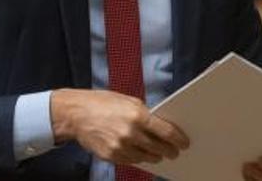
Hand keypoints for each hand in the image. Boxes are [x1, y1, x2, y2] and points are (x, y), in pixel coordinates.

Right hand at [51, 89, 188, 166]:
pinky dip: (138, 157)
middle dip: (169, 151)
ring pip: (147, 157)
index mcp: (138, 115)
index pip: (167, 132)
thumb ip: (145, 113)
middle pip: (159, 148)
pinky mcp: (112, 156)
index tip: (185, 143)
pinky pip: (132, 161)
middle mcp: (131, 133)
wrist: (76, 113)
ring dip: (155, 156)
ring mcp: (121, 146)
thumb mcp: (128, 101)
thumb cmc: (102, 103)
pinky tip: (140, 153)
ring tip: (158, 154)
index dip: (179, 139)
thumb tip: (162, 126)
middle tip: (174, 152)